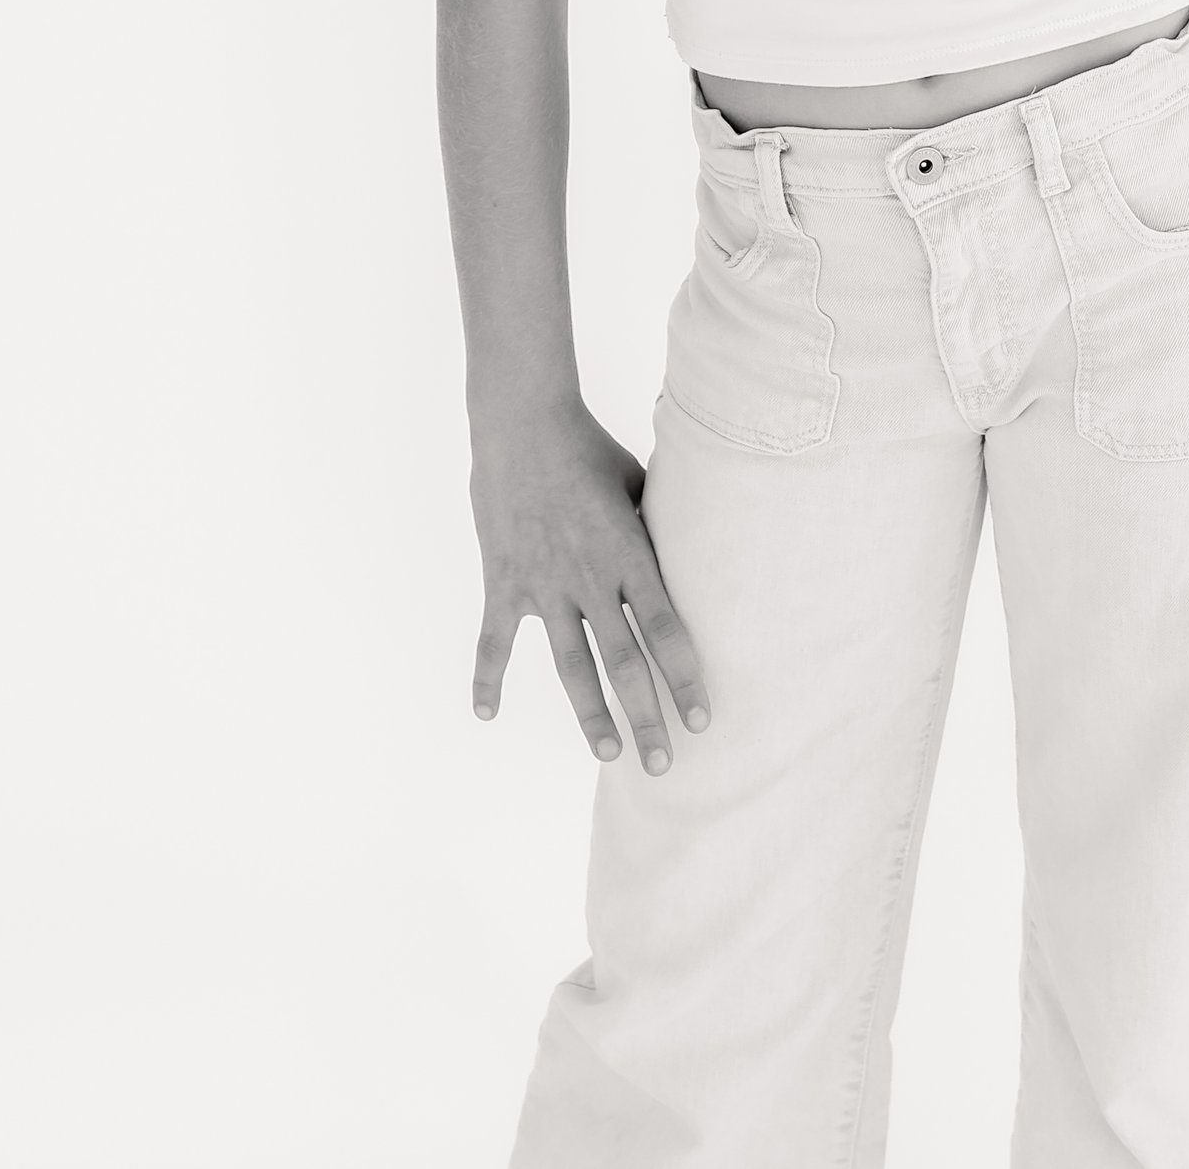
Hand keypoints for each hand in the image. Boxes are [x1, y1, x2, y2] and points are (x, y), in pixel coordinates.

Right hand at [470, 396, 712, 769]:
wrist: (524, 421)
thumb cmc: (589, 448)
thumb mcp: (638, 485)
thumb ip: (657, 530)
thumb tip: (691, 555)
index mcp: (628, 554)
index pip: (666, 630)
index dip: (685, 679)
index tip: (702, 719)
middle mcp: (589, 578)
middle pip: (623, 663)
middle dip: (646, 718)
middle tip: (663, 767)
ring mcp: (542, 585)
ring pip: (570, 664)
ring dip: (590, 714)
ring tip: (609, 753)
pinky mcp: (503, 582)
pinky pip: (494, 642)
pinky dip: (487, 678)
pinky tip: (486, 713)